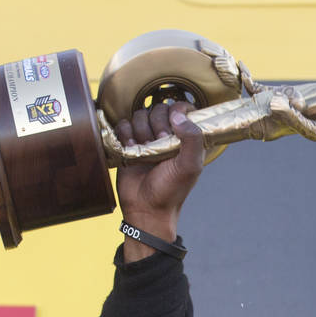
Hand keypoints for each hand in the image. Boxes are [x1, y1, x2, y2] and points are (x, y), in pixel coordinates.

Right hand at [114, 101, 205, 260]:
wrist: (146, 208)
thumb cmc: (171, 190)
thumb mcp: (189, 166)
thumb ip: (192, 139)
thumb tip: (178, 115)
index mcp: (186, 137)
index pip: (182, 108)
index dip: (177, 111)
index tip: (174, 126)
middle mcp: (167, 134)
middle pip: (157, 108)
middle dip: (156, 126)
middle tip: (159, 147)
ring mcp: (147, 138)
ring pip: (139, 115)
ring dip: (140, 132)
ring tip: (144, 152)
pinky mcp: (129, 143)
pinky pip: (123, 125)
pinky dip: (125, 136)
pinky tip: (131, 151)